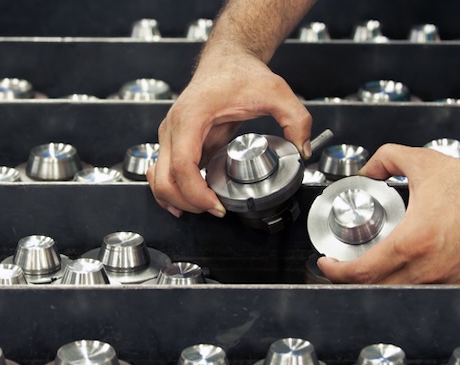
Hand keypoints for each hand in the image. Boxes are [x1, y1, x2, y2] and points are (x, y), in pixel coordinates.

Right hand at [147, 49, 311, 217]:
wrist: (226, 60)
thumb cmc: (240, 73)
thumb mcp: (276, 91)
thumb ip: (295, 119)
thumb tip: (303, 150)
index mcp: (191, 117)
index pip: (183, 165)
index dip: (197, 193)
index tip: (217, 206)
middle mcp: (173, 127)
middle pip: (163, 178)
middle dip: (186, 203)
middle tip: (214, 210)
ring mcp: (170, 135)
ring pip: (157, 179)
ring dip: (174, 199)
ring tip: (202, 208)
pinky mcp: (175, 142)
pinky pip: (163, 172)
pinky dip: (170, 191)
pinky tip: (185, 202)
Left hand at [318, 144, 459, 283]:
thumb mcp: (424, 163)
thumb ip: (387, 158)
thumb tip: (367, 169)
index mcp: (414, 242)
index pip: (362, 272)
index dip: (336, 271)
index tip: (327, 262)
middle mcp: (428, 268)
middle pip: (373, 289)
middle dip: (348, 279)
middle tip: (339, 265)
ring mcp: (443, 280)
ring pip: (395, 294)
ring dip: (373, 284)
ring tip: (361, 267)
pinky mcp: (456, 283)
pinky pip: (418, 292)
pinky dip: (399, 285)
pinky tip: (393, 270)